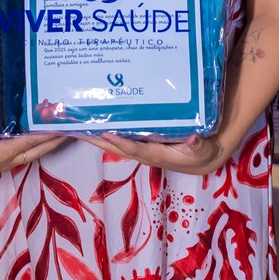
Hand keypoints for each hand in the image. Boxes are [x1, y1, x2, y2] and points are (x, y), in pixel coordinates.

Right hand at [0, 99, 64, 181]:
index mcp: (5, 153)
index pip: (32, 141)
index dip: (49, 133)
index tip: (63, 124)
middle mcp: (10, 160)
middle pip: (39, 151)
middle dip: (55, 141)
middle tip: (71, 129)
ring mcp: (6, 163)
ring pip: (34, 154)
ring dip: (47, 144)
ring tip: (60, 132)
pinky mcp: (2, 162)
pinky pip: (24, 154)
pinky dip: (34, 146)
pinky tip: (38, 137)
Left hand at [78, 132, 224, 175]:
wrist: (200, 160)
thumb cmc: (200, 154)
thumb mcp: (202, 150)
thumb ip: (197, 145)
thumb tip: (194, 138)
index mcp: (155, 154)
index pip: (134, 148)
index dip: (119, 141)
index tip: (105, 132)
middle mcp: (142, 152)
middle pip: (114, 146)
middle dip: (95, 138)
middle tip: (76, 125)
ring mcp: (139, 148)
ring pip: (113, 141)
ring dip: (95, 134)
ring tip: (77, 121)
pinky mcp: (139, 142)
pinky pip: (119, 136)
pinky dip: (105, 129)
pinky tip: (95, 119)